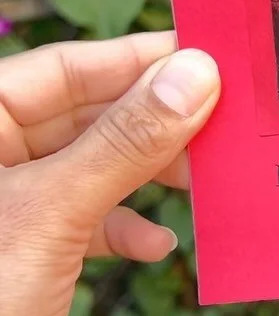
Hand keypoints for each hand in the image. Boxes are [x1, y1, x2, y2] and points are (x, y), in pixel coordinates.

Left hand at [0, 33, 219, 315]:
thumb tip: (196, 75)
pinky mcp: (17, 256)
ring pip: (88, 169)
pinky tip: (157, 248)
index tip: (207, 59)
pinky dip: (120, 230)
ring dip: (145, 176)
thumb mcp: (52, 215)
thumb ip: (124, 143)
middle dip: (152, 123)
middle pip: (82, 115)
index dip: (136, 60)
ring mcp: (5, 208)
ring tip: (200, 184)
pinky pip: (79, 222)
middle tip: (220, 124)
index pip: (65, 67)